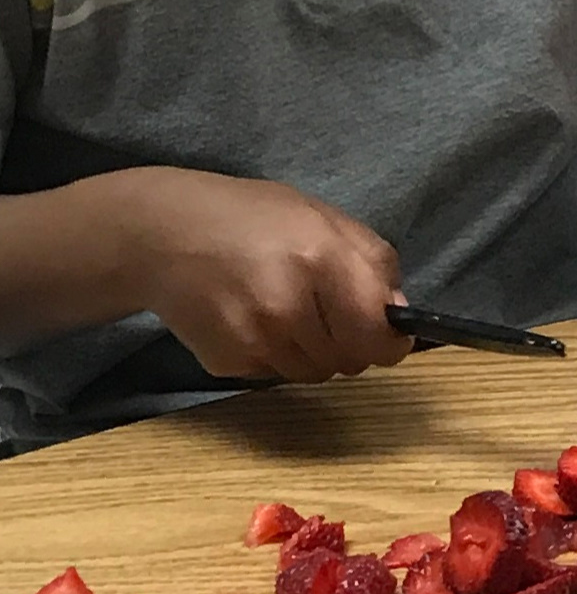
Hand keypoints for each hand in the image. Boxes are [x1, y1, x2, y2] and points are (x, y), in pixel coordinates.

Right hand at [126, 169, 412, 381]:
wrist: (160, 234)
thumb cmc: (251, 218)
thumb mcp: (322, 217)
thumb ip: (373, 262)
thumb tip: (399, 315)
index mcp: (321, 258)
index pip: (377, 334)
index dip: (389, 341)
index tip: (387, 336)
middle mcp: (288, 304)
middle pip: (350, 361)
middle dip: (349, 342)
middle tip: (325, 310)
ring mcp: (255, 339)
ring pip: (315, 374)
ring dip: (312, 352)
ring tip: (284, 308)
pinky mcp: (228, 362)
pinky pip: (275, 375)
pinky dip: (274, 355)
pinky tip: (252, 318)